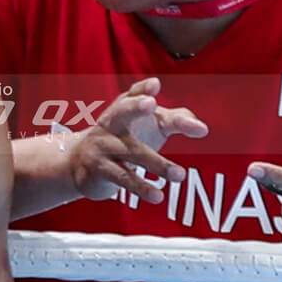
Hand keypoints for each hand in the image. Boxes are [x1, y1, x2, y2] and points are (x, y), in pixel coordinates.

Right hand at [68, 78, 208, 203]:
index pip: (132, 94)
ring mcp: (102, 147)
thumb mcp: (150, 125)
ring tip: (180, 175)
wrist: (78, 163)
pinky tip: (158, 196)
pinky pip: (123, 178)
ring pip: (131, 153)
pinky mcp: (100, 170)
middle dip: (134, 107)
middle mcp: (110, 124)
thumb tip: (202, 128)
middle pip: (121, 112)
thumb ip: (177, 120)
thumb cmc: (123, 139)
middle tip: (151, 105)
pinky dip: (142, 187)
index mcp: (123, 108)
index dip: (142, 89)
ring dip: (157, 164)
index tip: (154, 86)